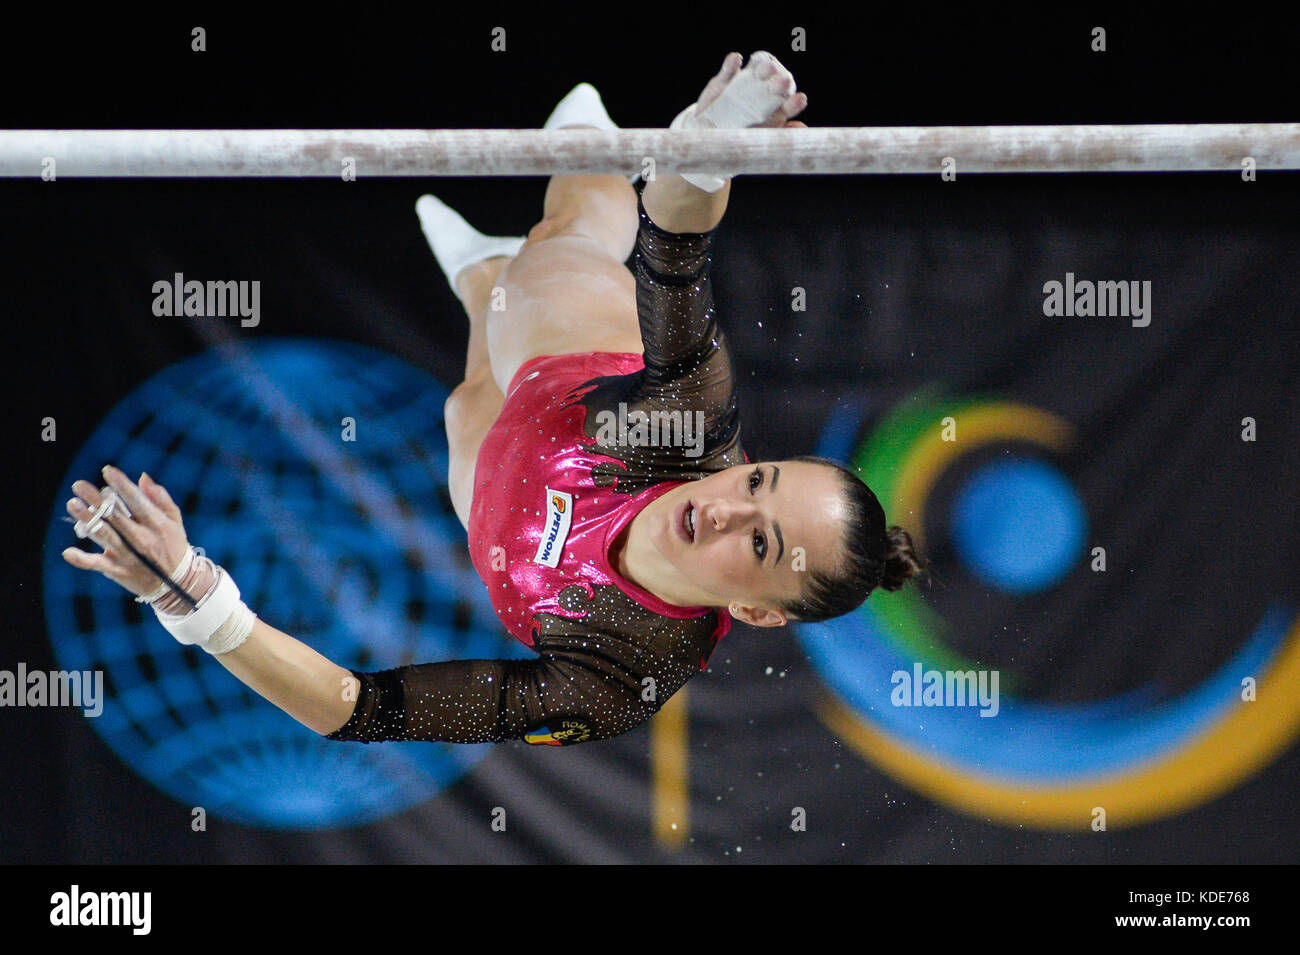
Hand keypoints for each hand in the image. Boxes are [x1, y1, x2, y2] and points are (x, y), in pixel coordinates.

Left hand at [62, 465, 192, 597]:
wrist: (177, 583)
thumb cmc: (174, 545)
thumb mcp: (174, 520)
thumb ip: (160, 497)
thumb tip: (142, 477)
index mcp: (156, 524)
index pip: (137, 501)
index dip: (122, 484)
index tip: (107, 470)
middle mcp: (141, 538)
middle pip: (115, 516)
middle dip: (96, 499)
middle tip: (78, 485)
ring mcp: (128, 555)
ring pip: (104, 535)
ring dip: (86, 520)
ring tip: (72, 504)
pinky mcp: (118, 570)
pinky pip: (97, 564)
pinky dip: (82, 560)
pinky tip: (68, 552)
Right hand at [695, 51, 808, 128]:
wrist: (705, 135)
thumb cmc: (735, 139)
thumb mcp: (754, 141)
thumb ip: (778, 135)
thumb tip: (802, 127)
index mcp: (772, 113)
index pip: (786, 106)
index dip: (793, 103)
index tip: (800, 99)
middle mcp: (761, 96)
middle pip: (774, 87)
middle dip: (779, 83)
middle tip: (783, 82)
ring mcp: (742, 86)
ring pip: (756, 74)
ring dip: (763, 69)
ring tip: (766, 68)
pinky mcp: (723, 82)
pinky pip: (728, 71)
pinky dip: (731, 64)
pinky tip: (736, 59)